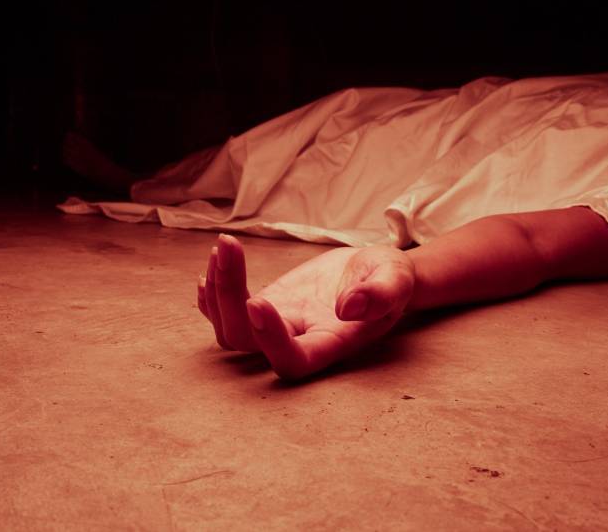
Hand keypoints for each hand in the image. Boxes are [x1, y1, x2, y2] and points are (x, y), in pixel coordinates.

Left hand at [197, 234, 414, 378]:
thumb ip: (382, 294)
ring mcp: (277, 325)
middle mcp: (298, 341)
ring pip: (229, 329)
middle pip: (245, 341)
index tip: (258, 300)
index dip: (269, 339)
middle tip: (229, 246)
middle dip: (228, 297)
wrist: (375, 274)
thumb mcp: (396, 279)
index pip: (292, 361)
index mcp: (331, 343)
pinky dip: (211, 293)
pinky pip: (226, 313)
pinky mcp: (268, 306)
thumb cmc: (390, 278)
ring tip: (225, 246)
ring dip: (217, 290)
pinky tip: (215, 263)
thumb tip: (349, 308)